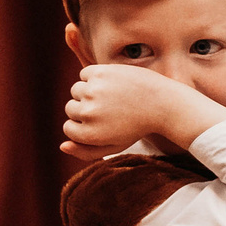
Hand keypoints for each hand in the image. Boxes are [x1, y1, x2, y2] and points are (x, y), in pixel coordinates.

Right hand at [61, 64, 221, 158]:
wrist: (163, 104)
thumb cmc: (137, 127)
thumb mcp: (114, 146)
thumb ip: (86, 151)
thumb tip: (62, 145)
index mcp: (89, 134)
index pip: (68, 128)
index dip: (84, 125)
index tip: (102, 123)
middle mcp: (88, 113)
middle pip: (71, 108)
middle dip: (86, 108)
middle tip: (110, 109)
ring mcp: (93, 91)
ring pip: (76, 90)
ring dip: (89, 92)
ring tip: (112, 96)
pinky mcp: (100, 73)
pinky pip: (85, 74)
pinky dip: (94, 77)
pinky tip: (112, 83)